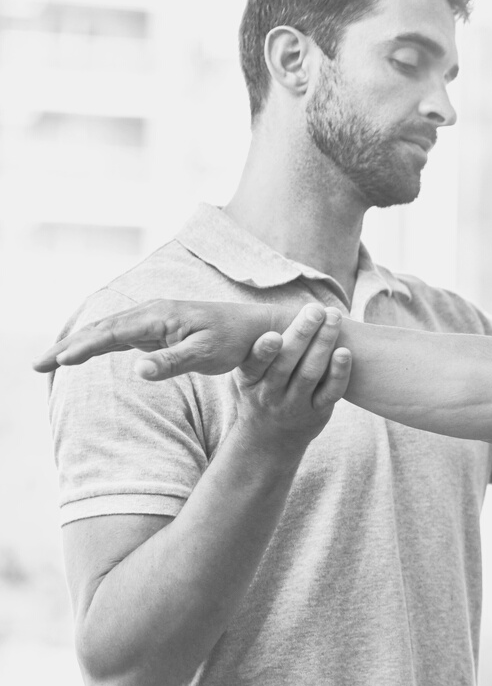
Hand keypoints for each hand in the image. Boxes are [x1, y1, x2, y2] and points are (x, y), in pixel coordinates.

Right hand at [33, 299, 284, 379]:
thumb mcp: (209, 354)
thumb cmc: (238, 341)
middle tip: (36, 365)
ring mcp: (153, 322)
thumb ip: (174, 361)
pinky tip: (82, 355)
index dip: (82, 347)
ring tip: (50, 362)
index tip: (58, 362)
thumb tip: (139, 370)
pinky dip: (96, 345)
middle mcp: (151, 315)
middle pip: (99, 330)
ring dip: (77, 345)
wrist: (260, 330)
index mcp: (159, 316)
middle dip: (67, 346)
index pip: (110, 333)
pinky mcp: (159, 331)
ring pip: (106, 333)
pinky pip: (119, 337)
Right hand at [231, 303, 351, 447]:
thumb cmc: (258, 394)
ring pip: (311, 373)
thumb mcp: (244, 378)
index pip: (255, 365)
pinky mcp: (318, 412)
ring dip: (324, 343)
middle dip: (303, 334)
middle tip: (315, 310)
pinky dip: (340, 373)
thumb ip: (252, 353)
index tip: (273, 334)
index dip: (263, 351)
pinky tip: (345, 353)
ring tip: (334, 318)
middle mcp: (271, 394)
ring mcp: (295, 405)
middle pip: (288, 363)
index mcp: (249, 381)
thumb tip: (256, 313)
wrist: (269, 440)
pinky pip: (331, 392)